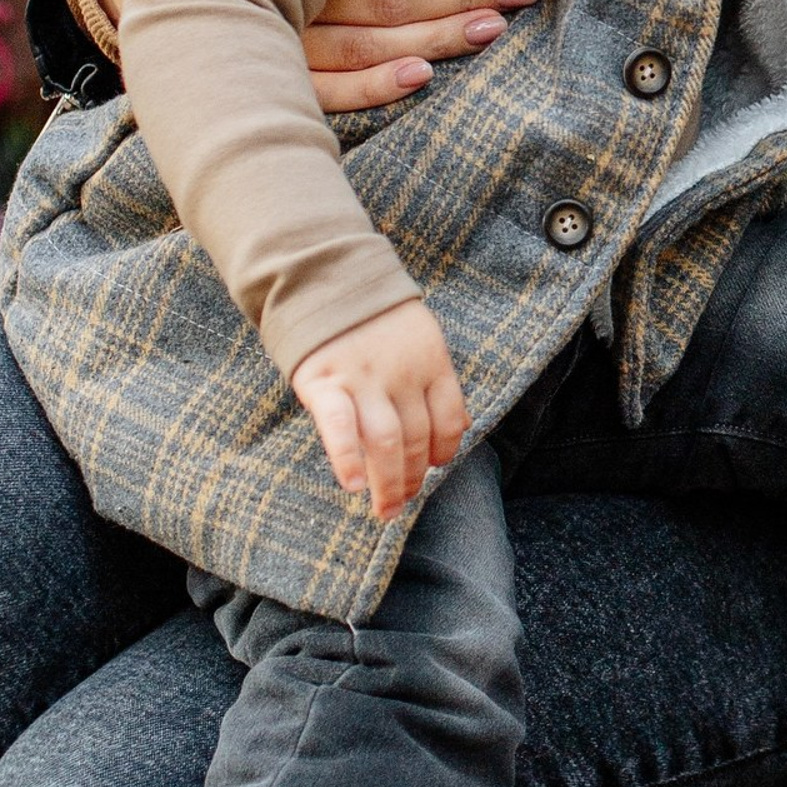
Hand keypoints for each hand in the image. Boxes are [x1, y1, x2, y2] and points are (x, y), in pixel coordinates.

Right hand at [290, 298, 467, 518]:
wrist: (327, 276)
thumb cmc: (376, 318)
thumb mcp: (420, 338)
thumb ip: (437, 382)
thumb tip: (462, 427)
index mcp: (432, 361)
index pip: (450, 419)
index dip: (445, 452)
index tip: (431, 470)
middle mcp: (403, 372)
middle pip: (417, 438)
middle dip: (412, 479)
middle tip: (401, 505)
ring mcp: (364, 377)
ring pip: (386, 441)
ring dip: (389, 482)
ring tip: (385, 509)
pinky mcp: (325, 381)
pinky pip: (340, 426)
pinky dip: (347, 458)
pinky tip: (353, 485)